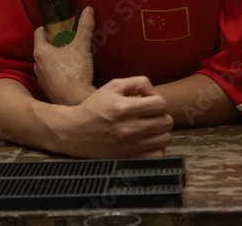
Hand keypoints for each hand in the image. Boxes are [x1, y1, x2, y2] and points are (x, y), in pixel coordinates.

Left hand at [34, 7, 95, 105]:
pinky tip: (70, 73)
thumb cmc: (75, 74)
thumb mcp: (82, 47)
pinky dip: (58, 72)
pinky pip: (50, 76)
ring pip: (47, 63)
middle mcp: (37, 65)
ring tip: (71, 57)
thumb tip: (88, 10)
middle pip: (44, 48)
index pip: (39, 32)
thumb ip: (85, 28)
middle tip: (69, 41)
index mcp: (41, 52)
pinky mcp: (47, 89)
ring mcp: (41, 78)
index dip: (49, 27)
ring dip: (56, 59)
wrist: (76, 101)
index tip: (60, 27)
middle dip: (55, 43)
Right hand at [57, 76, 172, 157]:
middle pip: (166, 122)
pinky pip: (158, 155)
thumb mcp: (113, 86)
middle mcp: (128, 128)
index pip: (160, 104)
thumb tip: (154, 93)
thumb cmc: (95, 107)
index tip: (148, 103)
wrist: (75, 131)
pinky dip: (157, 147)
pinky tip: (148, 141)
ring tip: (150, 128)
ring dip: (160, 132)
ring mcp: (130, 146)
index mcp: (123, 108)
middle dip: (160, 115)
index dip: (156, 101)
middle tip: (149, 115)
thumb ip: (138, 82)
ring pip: (165, 138)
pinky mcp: (129, 158)